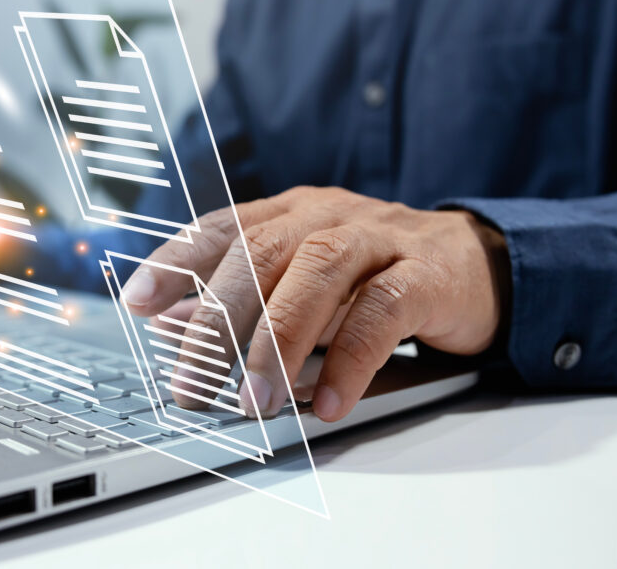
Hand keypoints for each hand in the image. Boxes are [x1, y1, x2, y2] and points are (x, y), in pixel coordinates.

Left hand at [122, 186, 507, 421]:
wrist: (480, 262)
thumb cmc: (375, 276)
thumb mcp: (303, 286)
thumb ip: (245, 301)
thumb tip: (173, 326)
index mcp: (291, 213)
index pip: (222, 228)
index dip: (176, 261)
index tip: (136, 302)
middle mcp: (328, 215)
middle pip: (260, 252)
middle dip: (218, 319)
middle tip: (192, 381)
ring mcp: (379, 238)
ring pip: (316, 272)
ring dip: (277, 340)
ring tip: (254, 401)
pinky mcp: (427, 273)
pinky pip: (383, 310)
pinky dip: (351, 358)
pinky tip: (329, 402)